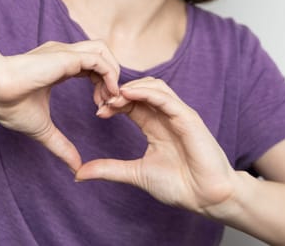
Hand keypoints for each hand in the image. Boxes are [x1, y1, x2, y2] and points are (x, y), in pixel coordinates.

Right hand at [0, 40, 119, 171]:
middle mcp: (65, 56)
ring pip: (104, 52)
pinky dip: (110, 75)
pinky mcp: (67, 56)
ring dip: (113, 75)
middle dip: (111, 80)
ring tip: (108, 100)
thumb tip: (75, 168)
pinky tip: (107, 95)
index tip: (99, 110)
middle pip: (102, 57)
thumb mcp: (44, 129)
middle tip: (107, 106)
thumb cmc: (10, 105)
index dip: (102, 87)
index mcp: (60, 67)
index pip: (92, 69)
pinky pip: (99, 59)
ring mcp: (66, 53)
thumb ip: (61, 145)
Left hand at [76, 77, 238, 215]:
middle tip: (102, 102)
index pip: (132, 103)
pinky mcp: (188, 118)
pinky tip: (128, 94)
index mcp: (155, 125)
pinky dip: (146, 92)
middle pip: (141, 90)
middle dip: (119, 92)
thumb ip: (109, 169)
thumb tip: (79, 173)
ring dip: (132, 88)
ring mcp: (178, 115)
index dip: (114, 102)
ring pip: (154, 86)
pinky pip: (166, 98)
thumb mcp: (136, 174)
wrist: (206, 198)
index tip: (98, 112)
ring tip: (113, 98)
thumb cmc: (178, 186)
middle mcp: (167, 116)